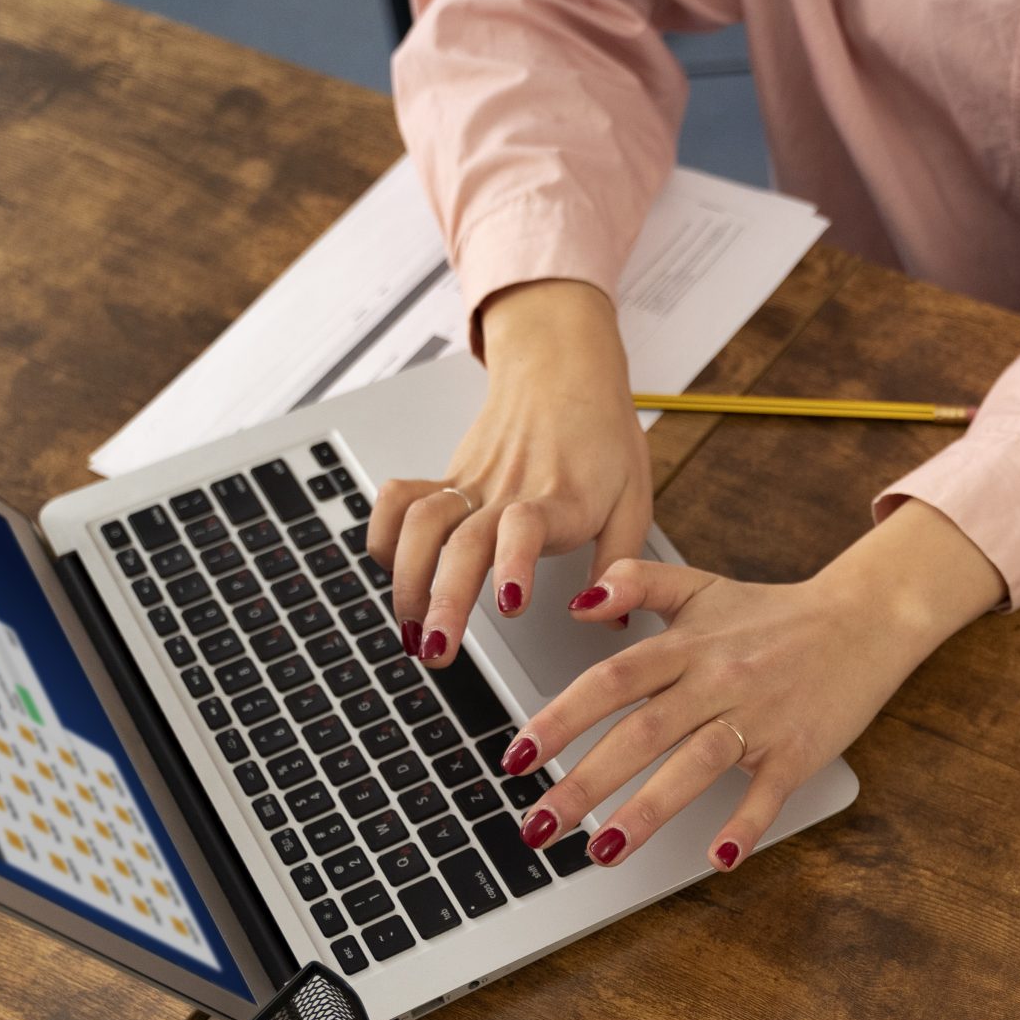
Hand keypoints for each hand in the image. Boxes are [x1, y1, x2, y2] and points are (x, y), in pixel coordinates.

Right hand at [368, 279, 651, 665]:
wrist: (565, 368)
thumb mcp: (635, 499)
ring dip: (406, 581)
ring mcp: (473, 482)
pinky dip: (384, 536)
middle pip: (462, 542)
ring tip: (412, 632)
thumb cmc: (603, 436)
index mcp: (562, 499)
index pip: (528, 525)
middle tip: (437, 652)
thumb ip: (622, 563)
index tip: (510, 605)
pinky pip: (399, 500)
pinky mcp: (450, 477)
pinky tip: (391, 573)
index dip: (516, 562)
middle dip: (442, 601)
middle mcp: (510, 490)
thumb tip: (610, 619)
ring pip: (420, 524)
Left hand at [497, 499, 1005, 868]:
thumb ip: (638, 581)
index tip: (518, 757)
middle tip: (537, 827)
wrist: (863, 620)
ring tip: (603, 852)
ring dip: (648, 811)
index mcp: (687, 645)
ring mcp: (759, 716)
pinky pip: (768, 791)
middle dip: (585, 782)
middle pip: (642, 732)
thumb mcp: (702, 586)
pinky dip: (745, 823)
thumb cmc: (775, 615)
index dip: (562, 717)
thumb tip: (579, 600)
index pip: (612, 680)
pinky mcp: (799, 749)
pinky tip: (718, 856)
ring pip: (695, 764)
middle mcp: (717, 679)